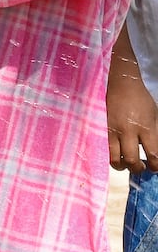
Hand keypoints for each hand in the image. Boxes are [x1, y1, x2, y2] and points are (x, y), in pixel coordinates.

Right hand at [107, 23, 157, 173]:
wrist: (118, 82)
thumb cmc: (139, 98)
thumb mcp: (153, 115)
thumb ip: (154, 134)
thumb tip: (155, 151)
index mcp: (146, 128)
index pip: (154, 155)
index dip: (156, 166)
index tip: (155, 167)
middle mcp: (128, 132)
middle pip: (133, 161)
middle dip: (138, 169)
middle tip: (141, 167)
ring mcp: (112, 131)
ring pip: (114, 159)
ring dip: (121, 166)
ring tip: (124, 164)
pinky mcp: (100, 129)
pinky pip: (103, 149)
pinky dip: (109, 155)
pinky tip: (113, 153)